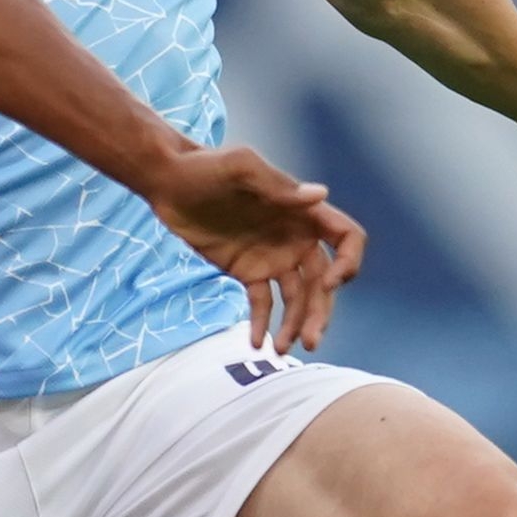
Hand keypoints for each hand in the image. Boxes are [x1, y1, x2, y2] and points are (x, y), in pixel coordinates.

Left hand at [146, 145, 367, 353]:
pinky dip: (262, 324)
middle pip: (323, 281)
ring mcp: (272, 257)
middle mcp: (295, 238)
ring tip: (282, 350)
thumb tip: (320, 196)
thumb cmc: (205, 166)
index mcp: (302, 212)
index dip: (348, 262)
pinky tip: (256, 343)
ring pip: (296, 298)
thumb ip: (278, 185)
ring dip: (294, 325)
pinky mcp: (247, 272)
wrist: (168, 183)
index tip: (331, 285)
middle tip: (308, 342)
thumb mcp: (241, 167)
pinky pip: (262, 304)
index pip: (346, 238)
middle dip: (320, 312)